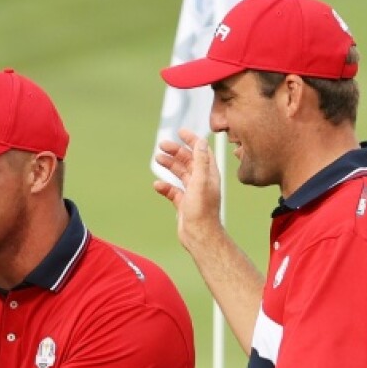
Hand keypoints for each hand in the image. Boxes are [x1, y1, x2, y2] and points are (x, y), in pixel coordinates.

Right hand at [152, 130, 226, 254]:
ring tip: (158, 158)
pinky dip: (165, 186)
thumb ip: (200, 161)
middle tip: (162, 145)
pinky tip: (157, 185)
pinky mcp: (184, 203)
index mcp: (209, 174)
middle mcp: (202, 182)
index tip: (180, 132)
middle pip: (189, 161)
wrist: (199, 235)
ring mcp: (193, 192)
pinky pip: (172, 191)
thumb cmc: (202, 210)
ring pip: (180, 174)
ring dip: (170, 165)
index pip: (202, 151)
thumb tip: (201, 141)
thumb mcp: (201, 181)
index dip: (192, 140)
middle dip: (176, 152)